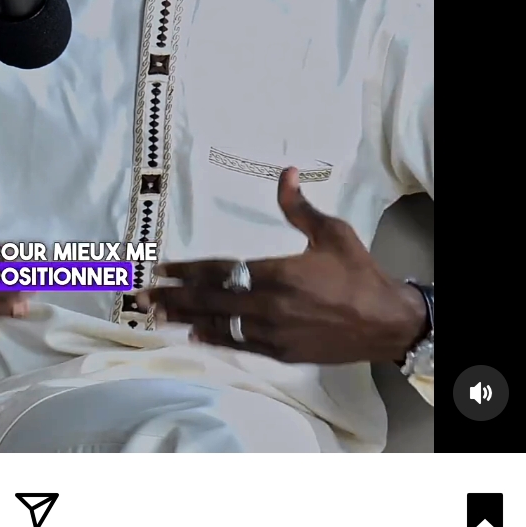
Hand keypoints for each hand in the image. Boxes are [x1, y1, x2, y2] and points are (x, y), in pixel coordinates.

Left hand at [137, 168, 427, 365]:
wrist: (385, 322)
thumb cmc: (359, 274)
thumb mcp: (332, 233)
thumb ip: (300, 207)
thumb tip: (284, 173)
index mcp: (277, 273)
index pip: (220, 270)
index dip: (186, 270)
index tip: (160, 269)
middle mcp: (268, 305)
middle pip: (209, 299)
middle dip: (172, 296)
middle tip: (140, 295)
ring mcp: (272, 333)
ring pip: (218, 324)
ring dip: (184, 319)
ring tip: (154, 316)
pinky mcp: (281, 353)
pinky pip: (239, 345)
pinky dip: (214, 339)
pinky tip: (195, 335)